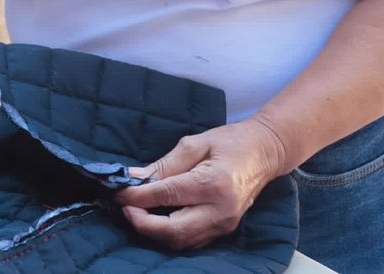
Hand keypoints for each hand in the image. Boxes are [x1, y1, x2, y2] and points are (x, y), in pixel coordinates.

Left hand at [113, 117, 289, 249]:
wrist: (266, 152)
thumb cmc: (230, 142)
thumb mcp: (194, 144)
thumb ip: (163, 165)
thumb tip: (131, 177)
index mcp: (213, 183)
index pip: (166, 196)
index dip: (137, 196)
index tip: (117, 192)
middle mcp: (220, 210)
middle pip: (173, 231)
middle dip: (142, 223)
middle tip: (123, 208)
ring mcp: (225, 224)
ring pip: (181, 241)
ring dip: (153, 231)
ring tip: (135, 212)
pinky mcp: (225, 230)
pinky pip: (191, 240)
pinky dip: (168, 234)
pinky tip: (155, 218)